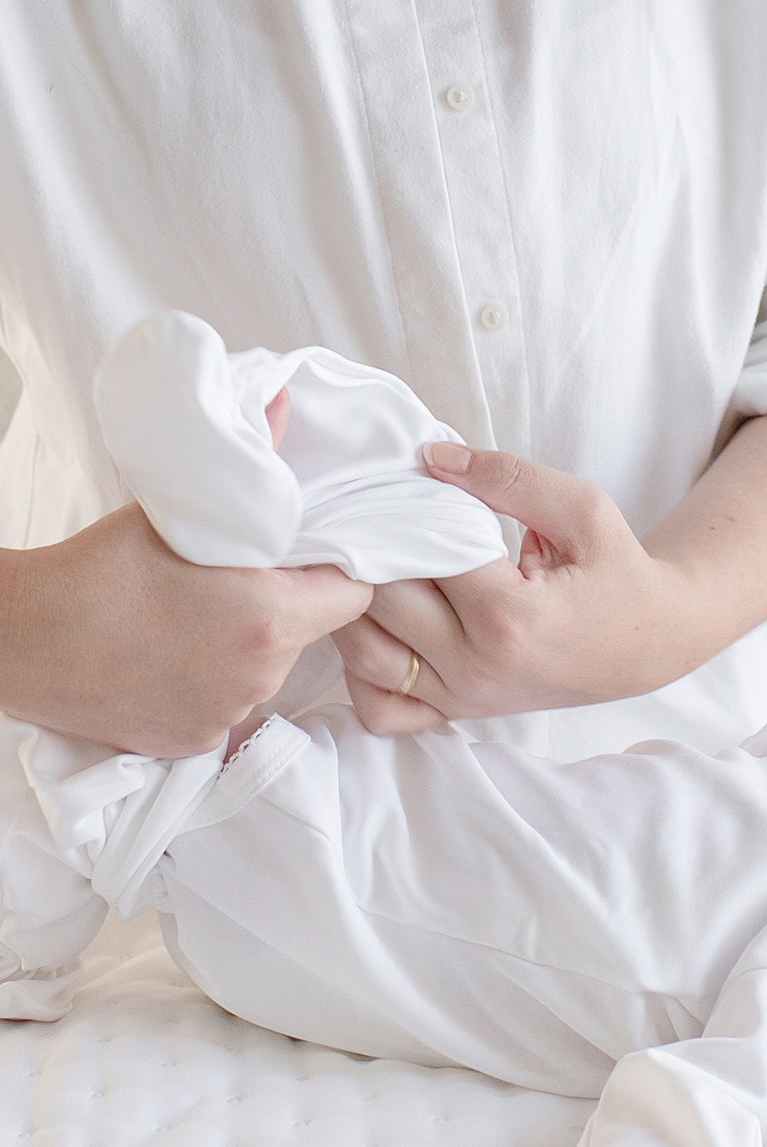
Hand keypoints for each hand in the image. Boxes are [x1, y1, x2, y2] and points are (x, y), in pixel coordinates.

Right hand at [1, 388, 372, 756]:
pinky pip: (227, 704)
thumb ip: (248, 463)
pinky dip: (209, 681)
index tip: (307, 556)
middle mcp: (262, 675)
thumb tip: (280, 405)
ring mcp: (229, 714)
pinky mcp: (196, 741)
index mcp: (272, 618)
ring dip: (246, 645)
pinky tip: (168, 655)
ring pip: (267, 669)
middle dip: (287, 605)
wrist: (23, 639)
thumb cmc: (99, 568)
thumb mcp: (177, 507)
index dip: (338, 571)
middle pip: (309, 633)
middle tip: (236, 579)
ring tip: (191, 617)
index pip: (355, 597)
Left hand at [332, 447, 700, 732]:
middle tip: (381, 520)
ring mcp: (464, 698)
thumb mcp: (583, 509)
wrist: (650, 642)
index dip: (404, 513)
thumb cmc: (619, 573)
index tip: (407, 488)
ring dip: (356, 606)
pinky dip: (365, 673)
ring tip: (378, 567)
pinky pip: (380, 708)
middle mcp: (477, 667)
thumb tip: (429, 456)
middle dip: (373, 553)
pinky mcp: (458, 713)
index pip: (419, 554)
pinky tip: (386, 629)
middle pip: (378, 601)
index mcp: (510, 617)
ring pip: (363, 654)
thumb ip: (508, 477)